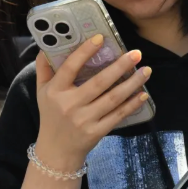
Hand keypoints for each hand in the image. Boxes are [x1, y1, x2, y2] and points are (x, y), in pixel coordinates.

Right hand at [32, 37, 152, 172]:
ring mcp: (85, 120)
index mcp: (55, 91)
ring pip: (113, 98)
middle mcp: (70, 105)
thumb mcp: (41, 91)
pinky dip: (132, 105)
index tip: (101, 38)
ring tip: (146, 70)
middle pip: (99, 82)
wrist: (56, 151)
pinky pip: (118, 115)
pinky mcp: (97, 131)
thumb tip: (47, 45)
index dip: (85, 52)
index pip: (70, 67)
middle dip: (120, 66)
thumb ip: (44, 68)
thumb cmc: (51, 115)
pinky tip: (143, 94)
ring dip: (132, 83)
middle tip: (137, 53)